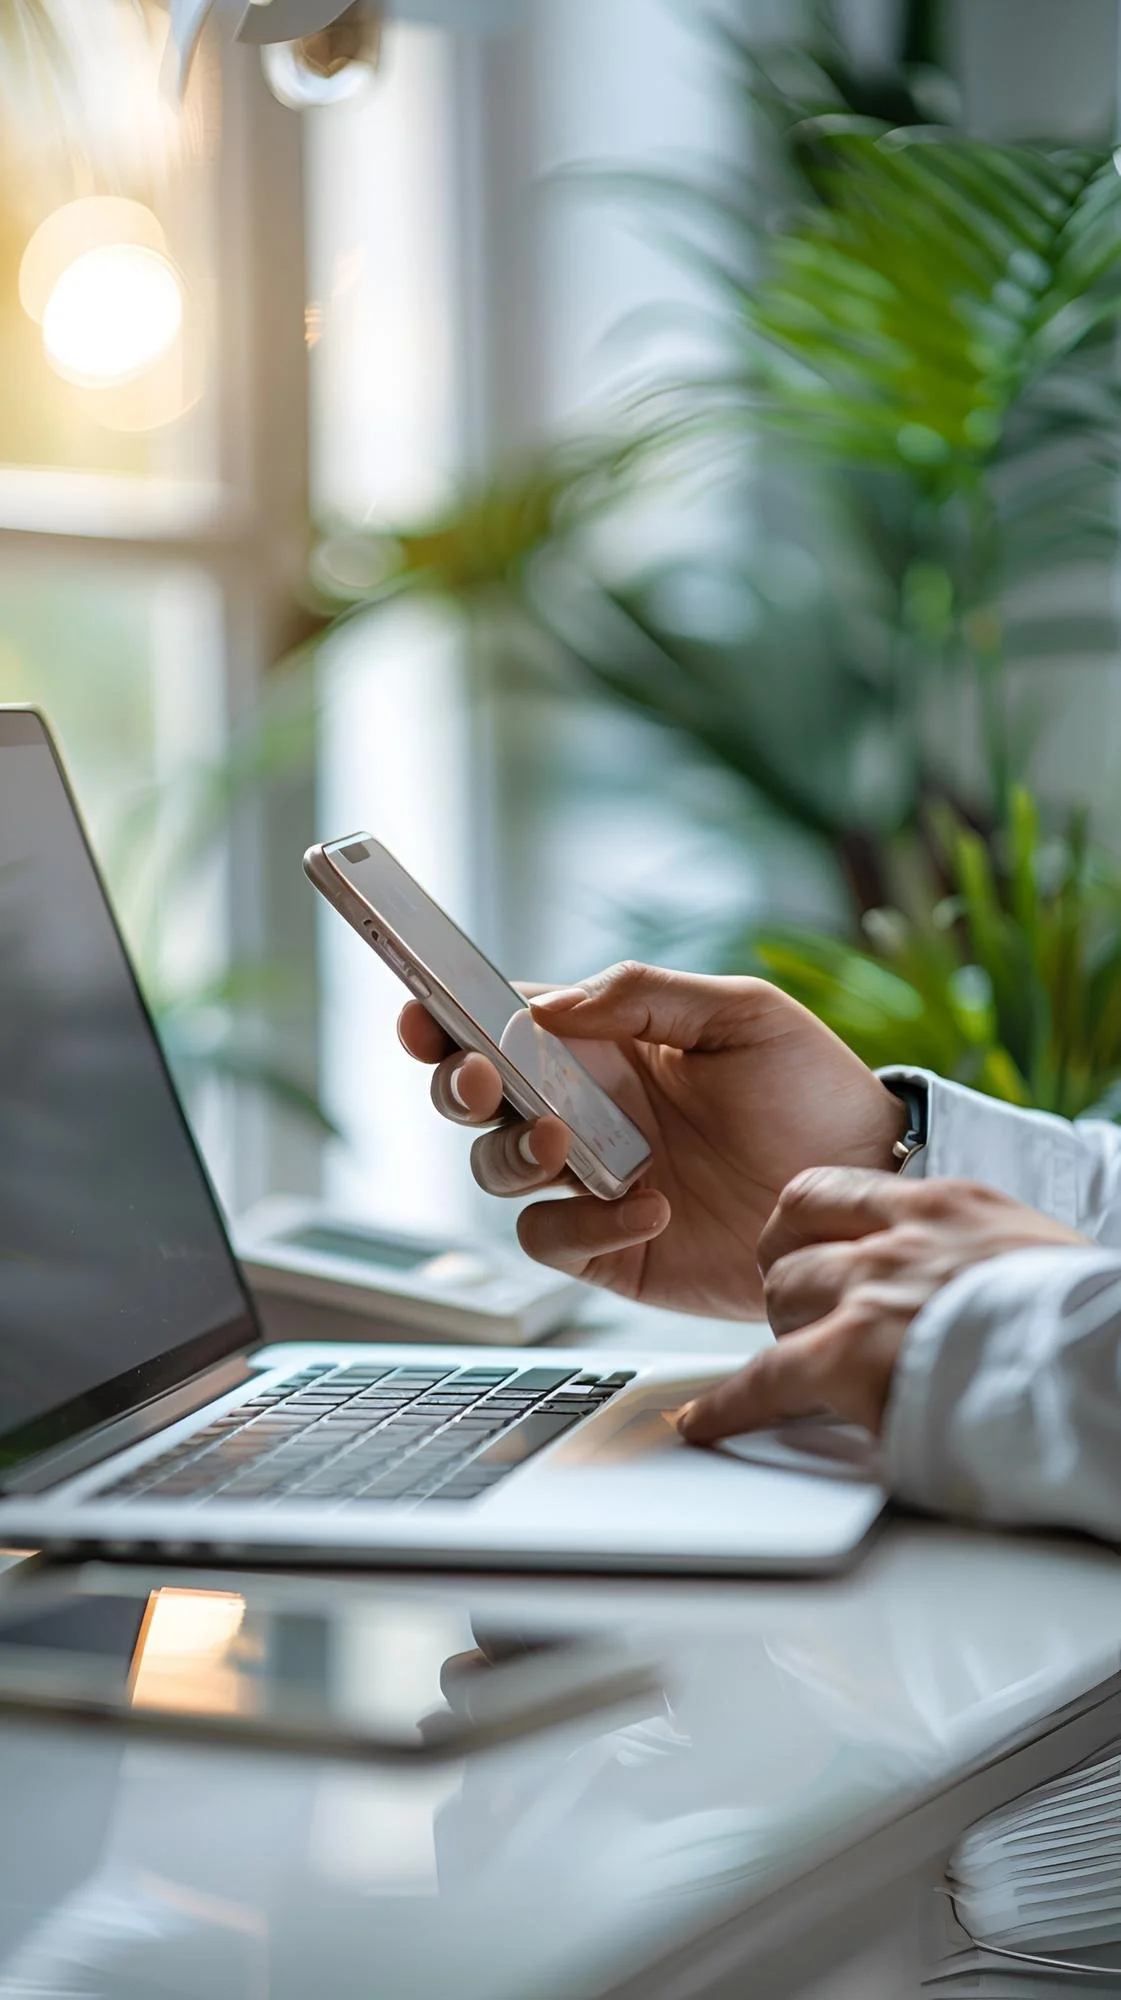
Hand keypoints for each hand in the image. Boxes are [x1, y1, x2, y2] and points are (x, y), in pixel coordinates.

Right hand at [397, 961, 906, 1316]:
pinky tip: (649, 1208)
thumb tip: (548, 1009)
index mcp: (604, 1045)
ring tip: (568, 1144)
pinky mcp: (613, 1247)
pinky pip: (553, 1238)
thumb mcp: (742, 1014)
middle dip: (455, 1087)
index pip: (502, 1025)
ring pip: (496, 1170)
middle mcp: (585, 1111)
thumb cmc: (814, 1089)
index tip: (423, 1016)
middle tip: (481, 1081)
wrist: (870, 1182)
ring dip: (513, 1153)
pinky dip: (583, 1224)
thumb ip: (645, 997)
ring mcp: (592, 1181)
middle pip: (476, 1100)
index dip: (447, 1019)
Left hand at [677, 1167, 1088, 1440]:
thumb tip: (958, 1291)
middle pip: (797, 1243)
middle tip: (796, 1319)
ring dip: (778, 1332)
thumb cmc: (1088, 1326)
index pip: (839, 1192)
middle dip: (790, 1282)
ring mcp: (871, 1293)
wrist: (1106, 1364)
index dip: (811, 1228)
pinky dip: (729, 1407)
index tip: (800, 1246)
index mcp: (949, 1206)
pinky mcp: (853, 1357)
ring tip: (782, 1369)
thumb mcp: (1029, 1257)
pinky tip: (706, 1423)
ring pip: (780, 1298)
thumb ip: (973, 1261)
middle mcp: (900, 1237)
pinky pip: (764, 1381)